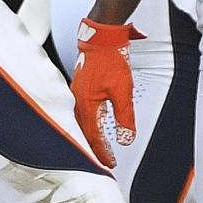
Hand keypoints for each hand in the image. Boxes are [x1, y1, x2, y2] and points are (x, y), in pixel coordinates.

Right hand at [72, 18, 143, 167]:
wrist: (102, 38)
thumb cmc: (111, 60)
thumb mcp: (123, 91)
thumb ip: (124, 117)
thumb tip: (125, 138)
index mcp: (86, 105)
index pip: (94, 137)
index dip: (102, 152)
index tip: (110, 163)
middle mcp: (77, 102)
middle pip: (84, 134)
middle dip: (95, 150)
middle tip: (104, 161)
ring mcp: (77, 95)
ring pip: (81, 124)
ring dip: (91, 138)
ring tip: (99, 149)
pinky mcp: (79, 88)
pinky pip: (81, 113)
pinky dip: (88, 125)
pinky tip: (93, 126)